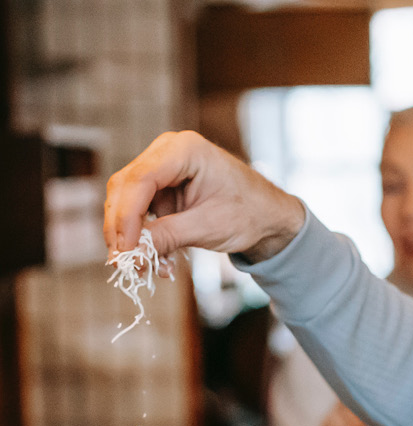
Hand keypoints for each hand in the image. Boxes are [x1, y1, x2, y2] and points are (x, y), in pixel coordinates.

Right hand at [103, 131, 304, 260]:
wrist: (269, 217)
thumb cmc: (250, 214)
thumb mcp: (210, 227)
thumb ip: (169, 236)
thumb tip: (131, 253)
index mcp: (184, 150)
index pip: (140, 180)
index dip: (126, 217)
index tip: (124, 250)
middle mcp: (167, 152)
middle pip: (126, 189)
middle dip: (123, 229)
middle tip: (124, 264)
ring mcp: (162, 168)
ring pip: (128, 202)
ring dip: (134, 238)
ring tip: (148, 268)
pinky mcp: (162, 189)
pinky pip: (142, 213)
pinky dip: (147, 238)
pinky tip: (161, 262)